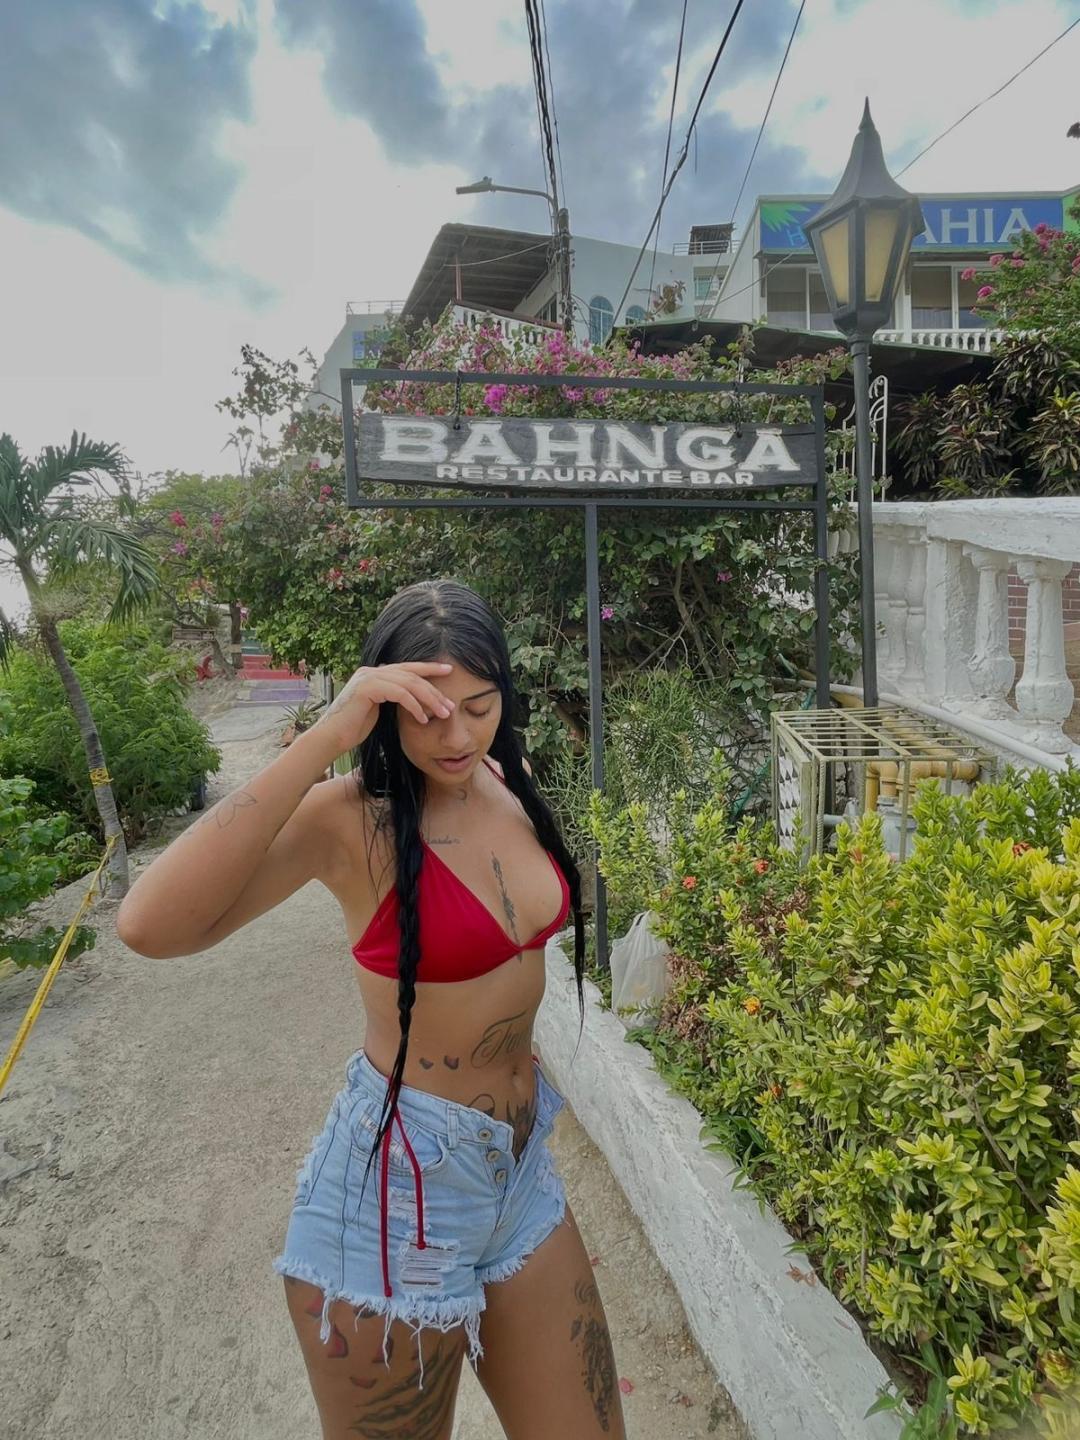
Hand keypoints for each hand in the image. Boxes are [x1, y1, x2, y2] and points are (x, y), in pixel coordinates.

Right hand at [315, 662, 455, 750]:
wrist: (332, 738)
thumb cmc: (353, 728)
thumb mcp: (378, 710)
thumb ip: (391, 698)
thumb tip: (412, 699)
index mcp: (375, 673)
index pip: (407, 668)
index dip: (429, 668)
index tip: (449, 670)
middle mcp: (371, 671)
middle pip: (411, 674)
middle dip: (434, 688)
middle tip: (450, 703)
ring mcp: (368, 677)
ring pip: (408, 683)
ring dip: (429, 699)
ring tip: (443, 713)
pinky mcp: (367, 687)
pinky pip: (399, 694)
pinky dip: (414, 706)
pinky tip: (424, 719)